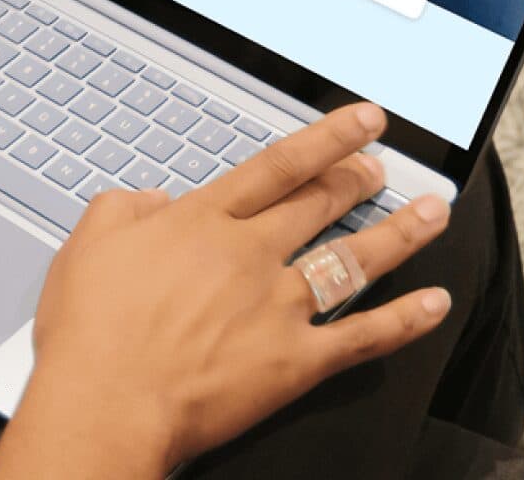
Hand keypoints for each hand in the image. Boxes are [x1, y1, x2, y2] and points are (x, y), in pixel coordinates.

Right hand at [0, 103, 452, 478]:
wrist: (106, 402)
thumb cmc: (91, 332)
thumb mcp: (89, 242)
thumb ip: (126, 207)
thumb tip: (155, 198)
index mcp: (202, 222)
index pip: (278, 166)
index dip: (327, 138)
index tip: (362, 121)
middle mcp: (249, 255)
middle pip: (320, 204)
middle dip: (359, 178)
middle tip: (383, 165)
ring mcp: (278, 307)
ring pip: (353, 259)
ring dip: (401, 232)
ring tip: (432, 212)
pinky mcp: (294, 361)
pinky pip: (363, 337)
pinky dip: (405, 320)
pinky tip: (434, 304)